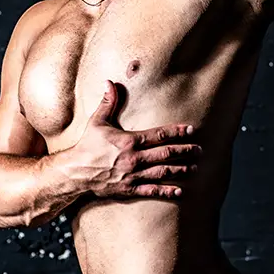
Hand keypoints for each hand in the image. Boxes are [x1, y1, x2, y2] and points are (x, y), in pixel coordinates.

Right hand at [68, 80, 200, 198]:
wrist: (74, 173)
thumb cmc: (86, 146)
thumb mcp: (96, 121)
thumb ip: (108, 102)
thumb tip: (111, 82)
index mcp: (129, 141)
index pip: (159, 135)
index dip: (176, 132)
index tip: (190, 130)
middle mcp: (134, 159)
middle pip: (166, 154)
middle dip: (185, 151)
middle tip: (199, 150)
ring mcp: (132, 175)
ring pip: (162, 172)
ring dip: (181, 170)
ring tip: (195, 167)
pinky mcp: (129, 189)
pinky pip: (151, 191)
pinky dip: (167, 191)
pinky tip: (180, 190)